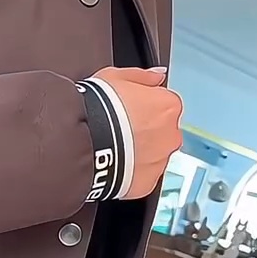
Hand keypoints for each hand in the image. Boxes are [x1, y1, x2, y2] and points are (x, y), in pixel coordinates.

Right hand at [95, 67, 182, 199]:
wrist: (85, 142)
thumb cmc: (98, 108)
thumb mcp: (116, 77)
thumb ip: (143, 76)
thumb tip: (158, 75)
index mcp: (168, 106)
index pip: (163, 105)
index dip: (143, 108)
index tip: (127, 111)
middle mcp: (171, 135)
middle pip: (162, 132)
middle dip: (145, 133)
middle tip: (120, 131)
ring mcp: (161, 161)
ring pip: (154, 156)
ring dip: (140, 153)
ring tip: (114, 150)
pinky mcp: (147, 182)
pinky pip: (142, 177)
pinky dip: (132, 173)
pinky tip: (114, 165)